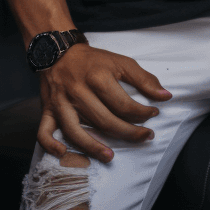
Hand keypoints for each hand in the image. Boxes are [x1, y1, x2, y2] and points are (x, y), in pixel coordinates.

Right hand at [37, 43, 171, 162]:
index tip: (154, 114)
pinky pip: (43, 132)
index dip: (142, 112)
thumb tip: (165, 96)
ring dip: (92, 147)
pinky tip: (63, 153)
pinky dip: (50, 145)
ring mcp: (60, 103)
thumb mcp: (122, 62)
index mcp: (98, 78)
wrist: (60, 52)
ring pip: (75, 131)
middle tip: (145, 137)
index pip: (123, 104)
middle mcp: (78, 92)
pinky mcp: (47, 110)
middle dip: (128, 132)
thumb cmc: (94, 60)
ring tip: (110, 157)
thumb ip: (144, 79)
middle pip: (104, 120)